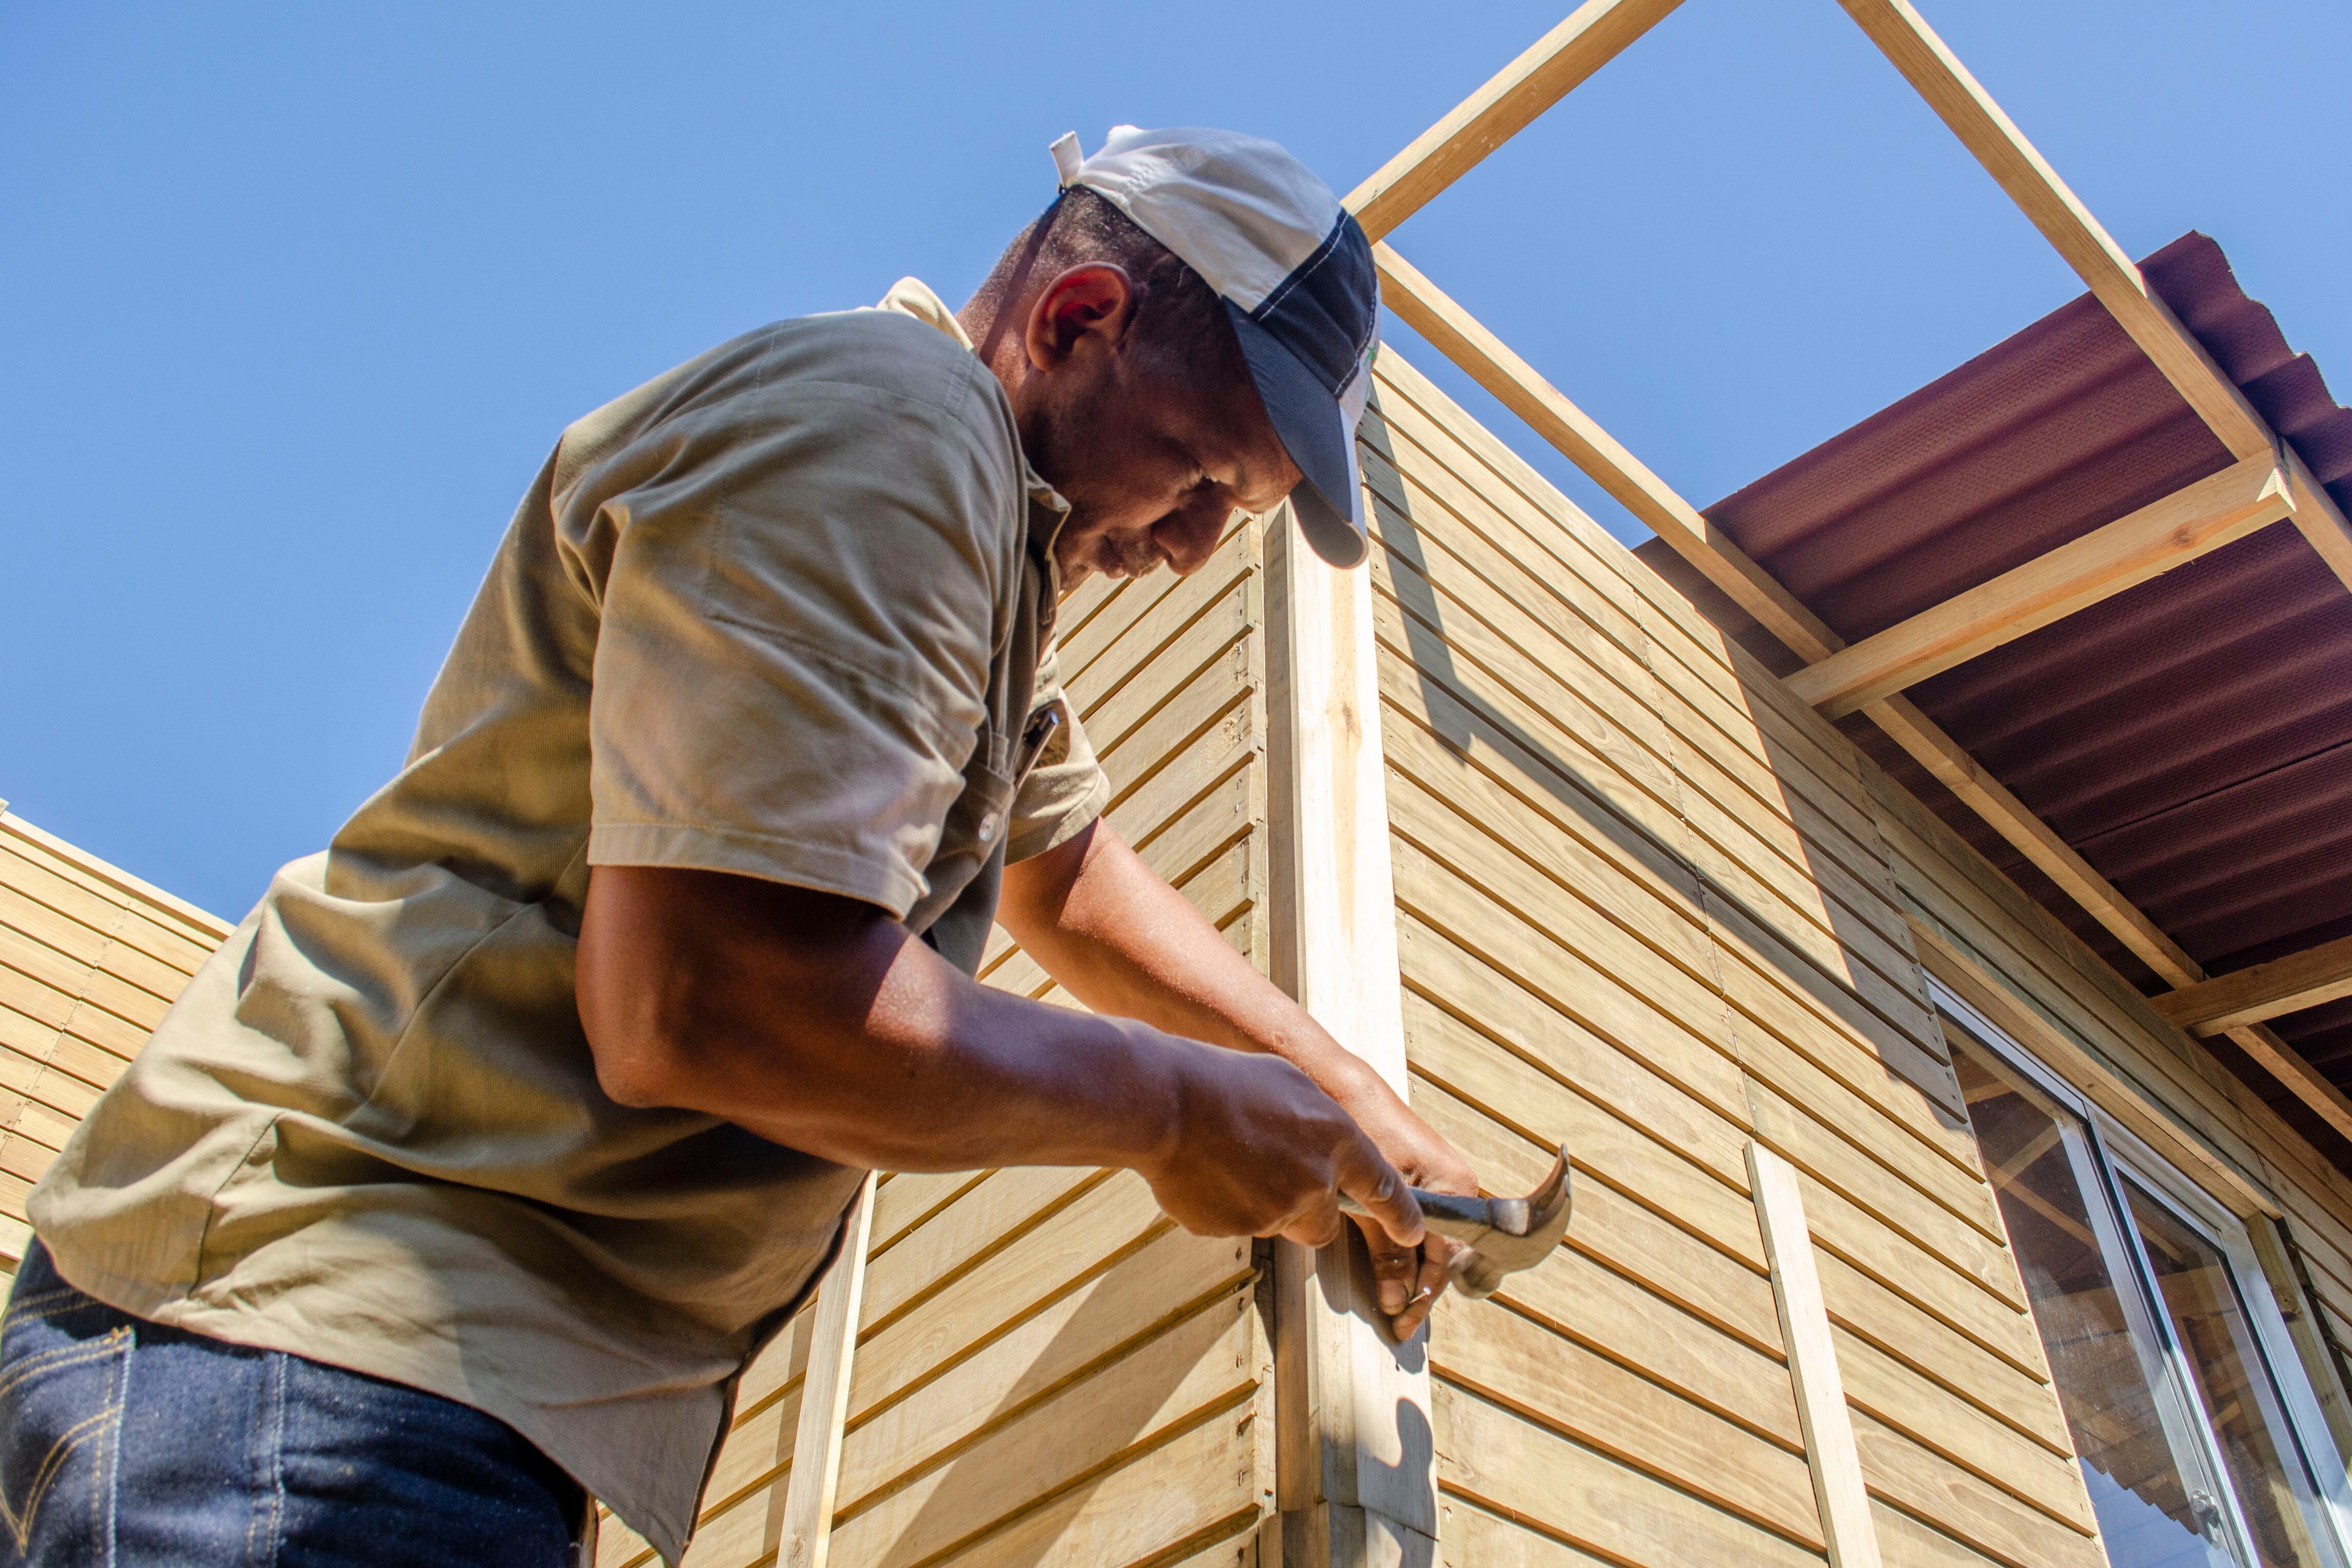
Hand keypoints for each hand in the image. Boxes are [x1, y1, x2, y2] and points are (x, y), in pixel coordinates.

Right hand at [1138, 1036, 1424, 1257]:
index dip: (1403, 1218)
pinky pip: (1234, 1226)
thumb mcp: (1290, 1084)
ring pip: (1276, 1224)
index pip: (1386, 1190)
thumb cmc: (1226, 1080)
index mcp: (1337, 1140)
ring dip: (1259, 1203)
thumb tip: (1322, 1149)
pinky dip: (1224, 1207)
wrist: (1167, 1101)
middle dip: (1305, 1212)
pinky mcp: (1235, 1230)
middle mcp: (1315, 1182)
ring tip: (1225, 1158)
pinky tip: (1203, 1171)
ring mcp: (1275, 1211)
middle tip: (1271, 1177)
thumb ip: (1320, 1125)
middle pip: (1324, 1224)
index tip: (1414, 1236)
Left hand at [1322, 1059, 1479, 1339]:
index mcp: (1456, 1188)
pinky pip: (1415, 1223)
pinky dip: (1401, 1249)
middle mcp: (1454, 1186)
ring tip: (1389, 1302)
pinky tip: (1384, 1266)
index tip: (1400, 1324)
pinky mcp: (1414, 1178)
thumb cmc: (1364, 1131)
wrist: (1341, 1086)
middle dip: (1419, 1290)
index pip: (1448, 1260)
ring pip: (1428, 1241)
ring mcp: (1435, 1181)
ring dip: (1409, 1272)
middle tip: (1396, 1322)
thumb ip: (1388, 1247)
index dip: (1424, 1296)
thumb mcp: (1374, 1196)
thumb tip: (1397, 1298)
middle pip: (1442, 1254)